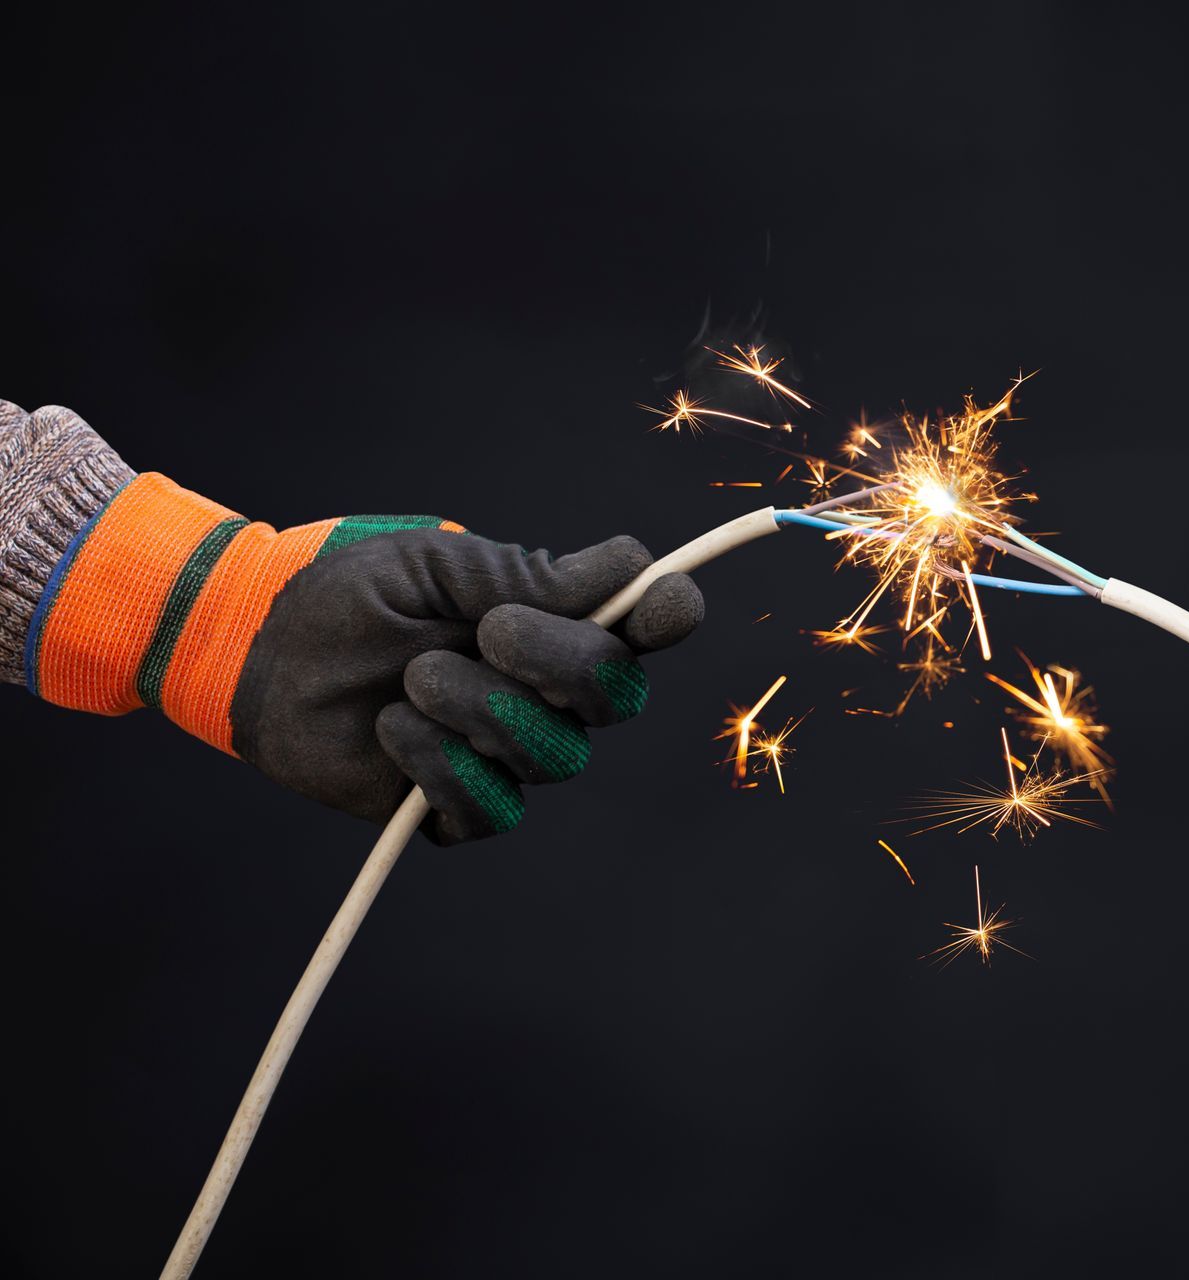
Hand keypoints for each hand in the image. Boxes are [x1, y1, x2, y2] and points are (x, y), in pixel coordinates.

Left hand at [232, 526, 701, 843]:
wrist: (266, 652)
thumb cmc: (355, 595)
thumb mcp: (443, 568)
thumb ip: (532, 577)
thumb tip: (637, 565)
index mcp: (557, 624)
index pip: (645, 628)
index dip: (667, 618)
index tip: (664, 604)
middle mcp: (551, 695)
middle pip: (616, 695)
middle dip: (559, 661)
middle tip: (488, 630)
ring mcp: (511, 755)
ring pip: (553, 755)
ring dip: (480, 709)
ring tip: (412, 678)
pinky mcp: (461, 808)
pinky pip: (493, 808)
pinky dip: (442, 767)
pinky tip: (395, 729)